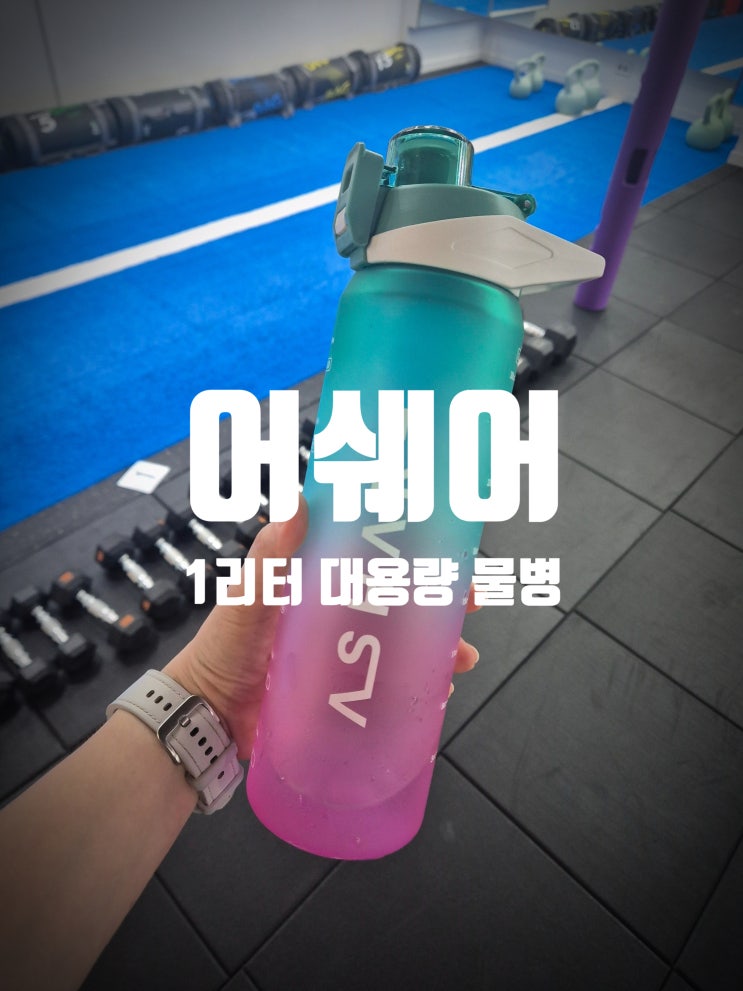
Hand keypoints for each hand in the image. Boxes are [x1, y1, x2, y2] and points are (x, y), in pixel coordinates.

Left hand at [164, 496, 480, 758]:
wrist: (208, 716)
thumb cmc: (222, 650)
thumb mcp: (248, 597)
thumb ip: (271, 555)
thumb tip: (297, 502)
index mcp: (316, 585)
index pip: (371, 559)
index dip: (410, 551)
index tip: (444, 547)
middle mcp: (335, 618)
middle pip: (398, 603)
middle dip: (439, 602)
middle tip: (469, 602)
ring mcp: (342, 656)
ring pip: (403, 647)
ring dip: (438, 649)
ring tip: (461, 658)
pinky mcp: (344, 693)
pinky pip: (389, 689)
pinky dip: (417, 689)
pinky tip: (437, 693)